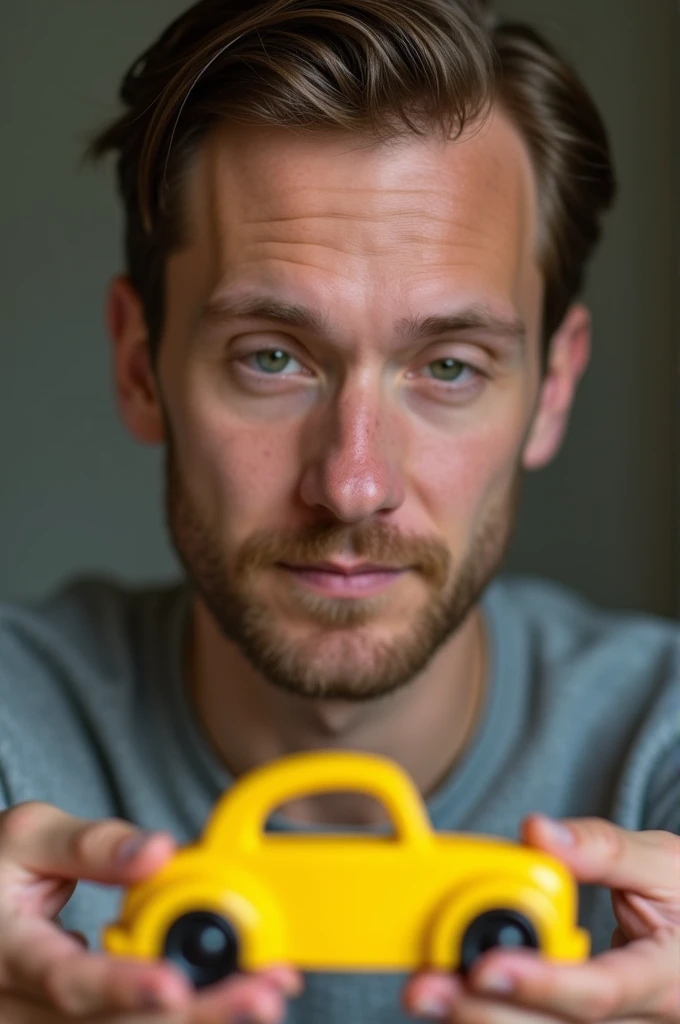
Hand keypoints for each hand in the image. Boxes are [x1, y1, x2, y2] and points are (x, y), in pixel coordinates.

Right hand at [0, 801, 301, 1022]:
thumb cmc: (0, 869)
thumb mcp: (29, 836)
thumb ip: (90, 844)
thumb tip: (158, 851)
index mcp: (10, 954)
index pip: (68, 982)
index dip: (124, 987)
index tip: (175, 985)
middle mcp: (26, 1008)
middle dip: (197, 1013)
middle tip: (262, 994)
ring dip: (204, 1019)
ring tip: (265, 995)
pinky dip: (188, 1017)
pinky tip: (233, 999)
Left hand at [403, 815, 679, 1022]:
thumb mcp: (664, 864)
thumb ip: (603, 848)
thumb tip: (538, 832)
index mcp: (661, 980)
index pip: (599, 994)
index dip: (540, 984)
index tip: (486, 967)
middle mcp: (634, 1019)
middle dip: (485, 1011)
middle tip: (427, 990)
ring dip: (476, 1016)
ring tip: (425, 993)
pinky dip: (490, 1013)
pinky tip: (450, 998)